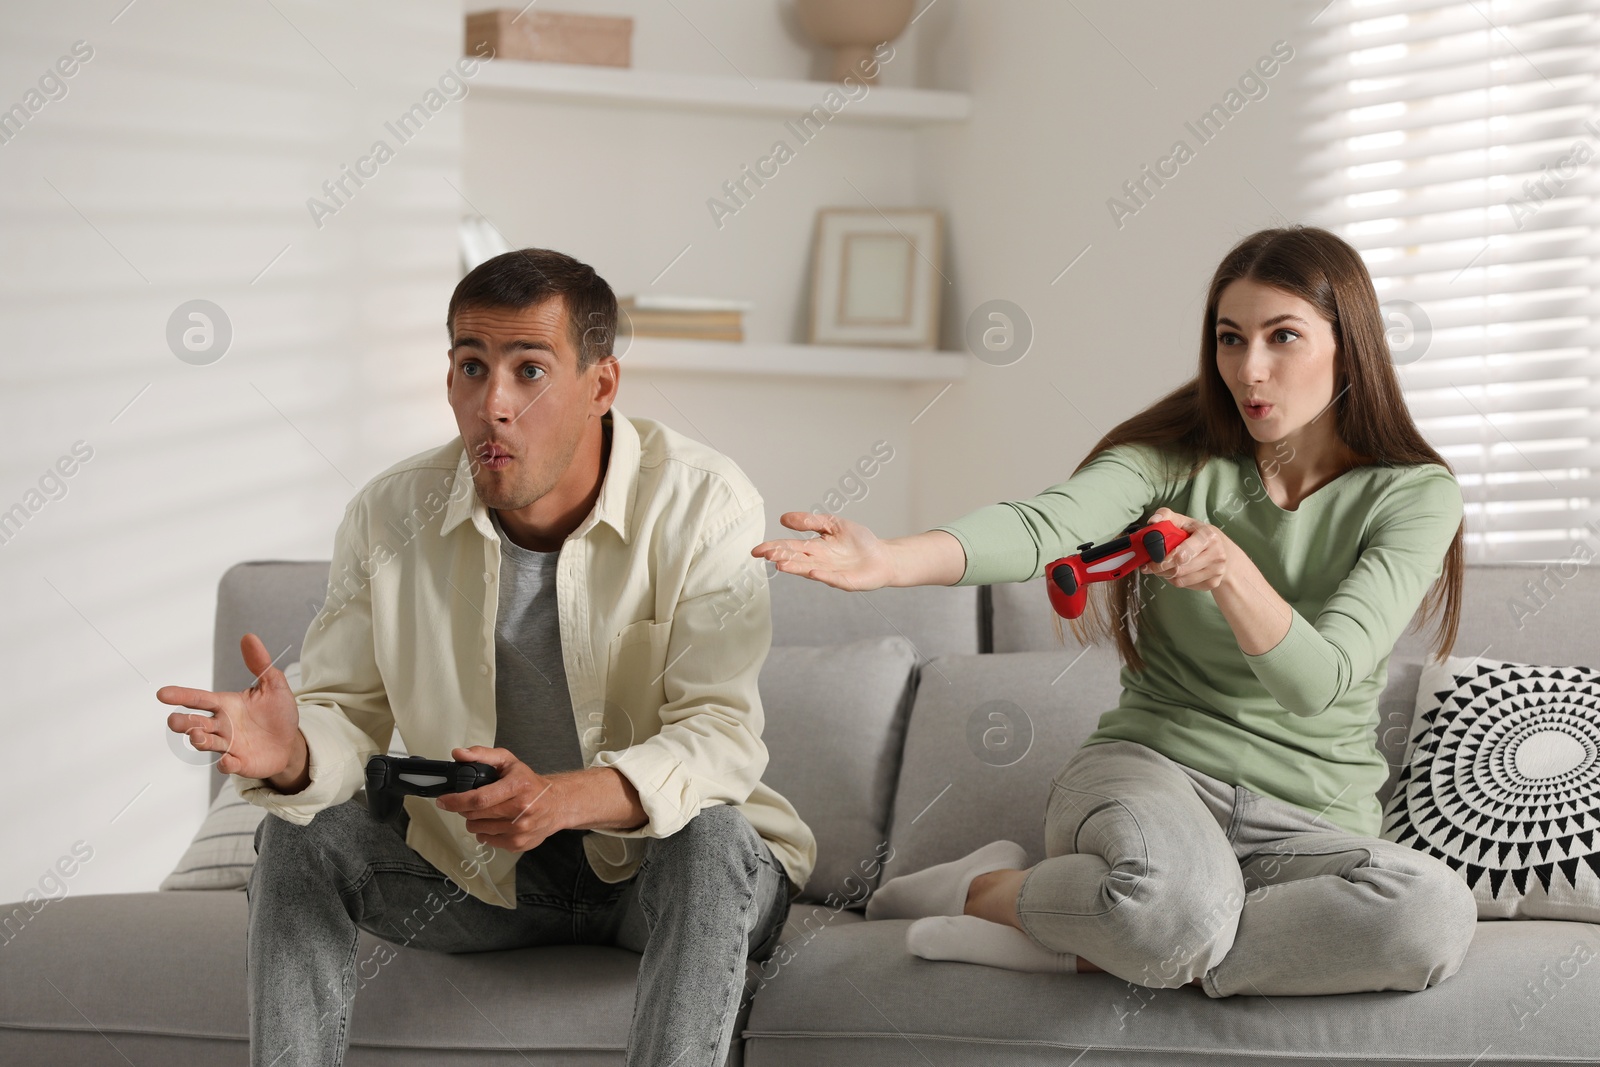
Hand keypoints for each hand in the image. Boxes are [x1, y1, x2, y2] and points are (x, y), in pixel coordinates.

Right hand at [157, 633, 301, 778]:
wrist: (291, 740)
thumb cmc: (277, 712)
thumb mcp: (273, 685)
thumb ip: (259, 663)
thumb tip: (249, 637)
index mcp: (226, 705)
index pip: (199, 698)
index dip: (181, 696)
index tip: (162, 694)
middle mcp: (222, 725)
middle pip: (195, 723)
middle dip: (183, 723)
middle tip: (174, 721)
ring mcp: (228, 745)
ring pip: (206, 744)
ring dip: (199, 741)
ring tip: (197, 737)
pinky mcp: (240, 762)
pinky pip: (229, 765)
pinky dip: (226, 764)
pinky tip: (227, 761)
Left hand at [435, 746, 563, 852]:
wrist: (557, 804)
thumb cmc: (530, 783)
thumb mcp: (508, 762)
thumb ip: (482, 755)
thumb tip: (459, 754)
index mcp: (518, 787)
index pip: (479, 799)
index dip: (456, 801)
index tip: (443, 800)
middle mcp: (522, 809)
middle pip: (476, 815)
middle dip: (464, 809)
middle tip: (470, 802)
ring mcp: (520, 829)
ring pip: (478, 829)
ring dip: (475, 820)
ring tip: (487, 811)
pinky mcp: (518, 844)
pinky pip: (487, 840)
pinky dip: (486, 832)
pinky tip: (496, 822)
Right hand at [751, 512, 896, 590]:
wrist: (883, 556)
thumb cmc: (859, 541)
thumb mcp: (833, 524)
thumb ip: (810, 522)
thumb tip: (783, 518)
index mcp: (814, 548)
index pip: (790, 548)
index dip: (774, 548)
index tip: (757, 550)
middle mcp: (818, 562)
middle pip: (796, 559)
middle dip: (780, 557)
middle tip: (765, 554)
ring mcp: (830, 573)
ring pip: (809, 570)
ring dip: (795, 568)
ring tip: (780, 565)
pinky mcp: (846, 581)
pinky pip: (833, 579)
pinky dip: (823, 576)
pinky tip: (813, 572)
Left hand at [1138, 507, 1232, 592]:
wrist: (1223, 549)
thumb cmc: (1198, 534)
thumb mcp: (1185, 521)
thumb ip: (1166, 516)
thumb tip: (1153, 521)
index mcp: (1208, 536)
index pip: (1182, 554)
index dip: (1162, 560)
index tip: (1149, 561)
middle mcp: (1216, 554)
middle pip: (1180, 569)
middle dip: (1160, 569)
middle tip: (1149, 567)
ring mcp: (1217, 570)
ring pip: (1181, 580)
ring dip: (1165, 575)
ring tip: (1161, 568)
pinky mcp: (1213, 582)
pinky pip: (1186, 585)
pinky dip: (1175, 580)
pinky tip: (1175, 571)